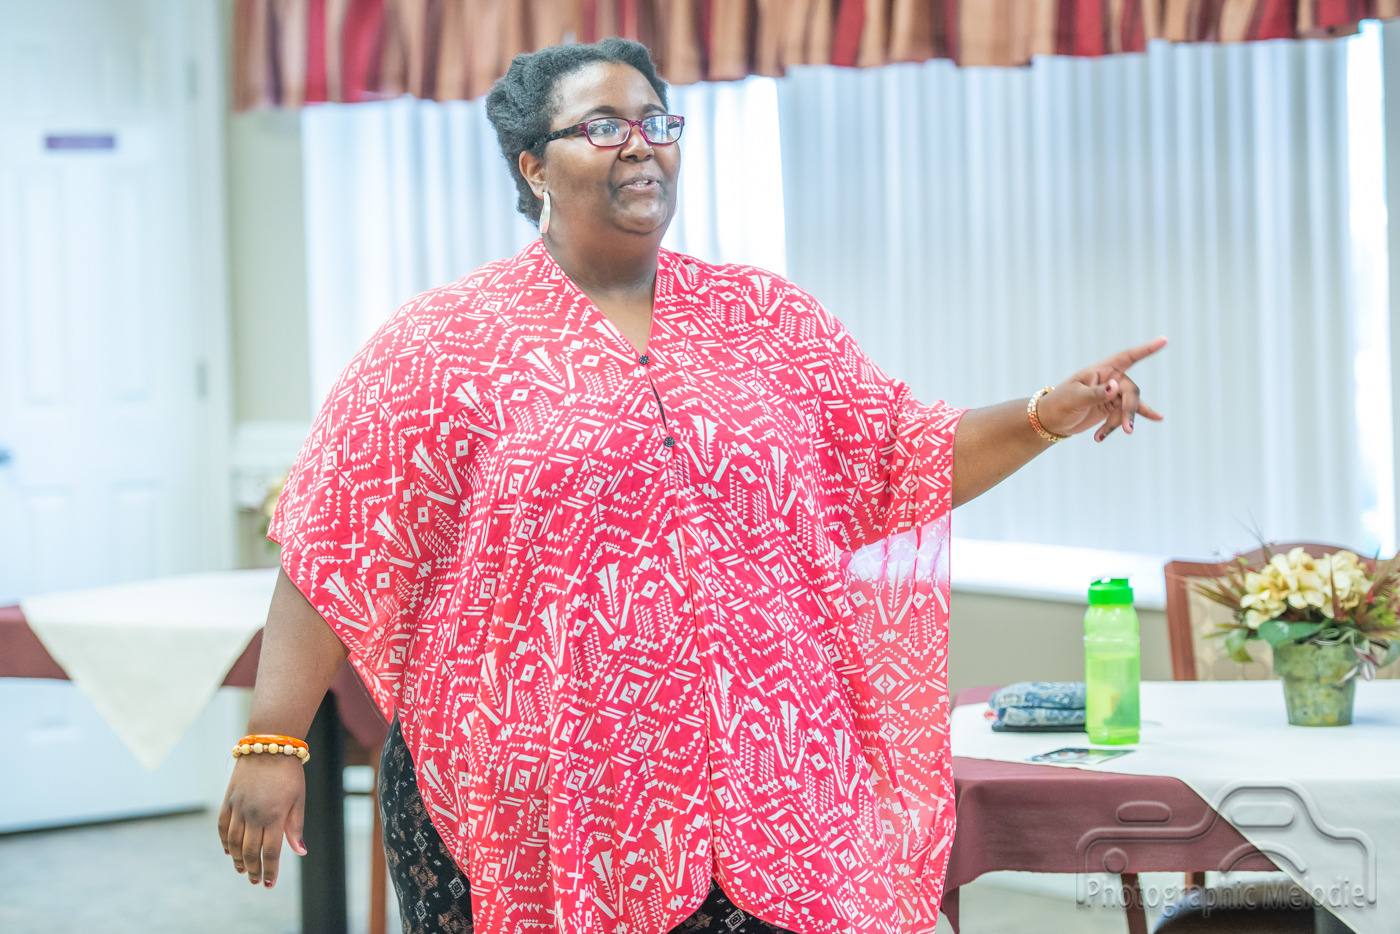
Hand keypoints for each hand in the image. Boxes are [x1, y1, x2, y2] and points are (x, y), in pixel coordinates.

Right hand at [217, 754, 307, 887]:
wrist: (269, 746)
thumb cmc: (289, 773)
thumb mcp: (299, 799)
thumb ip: (296, 827)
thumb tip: (300, 852)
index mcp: (274, 815)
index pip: (270, 852)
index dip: (269, 871)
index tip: (269, 884)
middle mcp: (254, 814)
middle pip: (250, 851)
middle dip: (253, 870)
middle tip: (256, 882)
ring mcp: (239, 807)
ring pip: (233, 842)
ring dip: (237, 859)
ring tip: (243, 870)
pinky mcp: (229, 800)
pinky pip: (222, 826)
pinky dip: (224, 841)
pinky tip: (228, 852)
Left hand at [1036, 337, 1166, 441]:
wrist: (1051, 421)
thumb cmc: (1059, 404)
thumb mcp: (1074, 398)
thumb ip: (1096, 393)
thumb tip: (1115, 387)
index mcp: (1101, 371)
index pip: (1127, 358)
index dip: (1146, 349)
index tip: (1164, 340)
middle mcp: (1110, 380)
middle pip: (1131, 392)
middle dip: (1129, 410)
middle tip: (1126, 429)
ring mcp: (1112, 395)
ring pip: (1128, 407)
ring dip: (1123, 421)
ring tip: (1123, 433)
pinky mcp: (1111, 409)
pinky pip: (1124, 416)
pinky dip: (1129, 421)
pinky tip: (1156, 418)